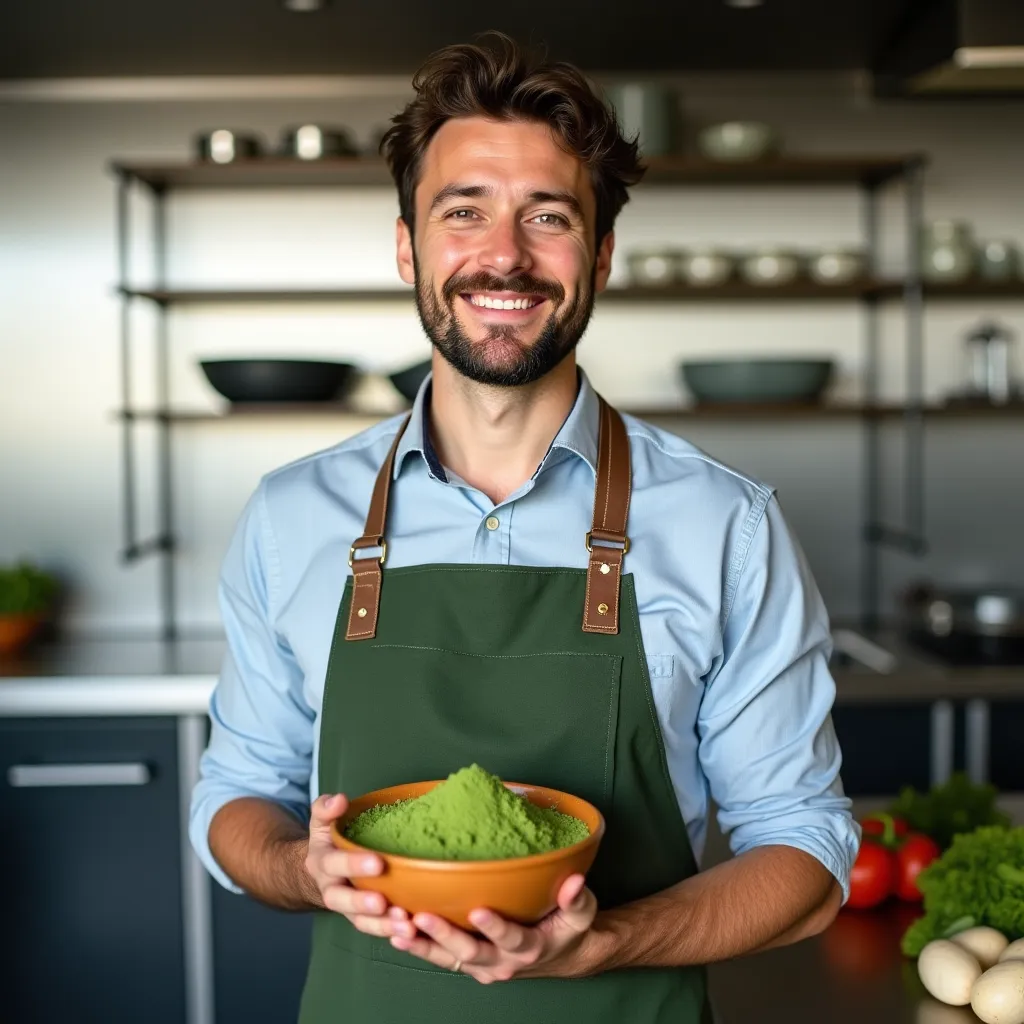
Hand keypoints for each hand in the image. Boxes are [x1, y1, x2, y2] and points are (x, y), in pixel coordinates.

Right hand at [304, 793, 416, 940]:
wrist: (319, 869)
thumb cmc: (329, 839)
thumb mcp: (322, 821)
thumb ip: (326, 809)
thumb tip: (339, 800)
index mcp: (322, 862)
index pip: (335, 863)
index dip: (354, 864)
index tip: (378, 862)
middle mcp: (332, 888)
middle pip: (342, 900)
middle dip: (362, 903)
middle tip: (384, 903)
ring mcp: (347, 907)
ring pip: (360, 922)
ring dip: (382, 926)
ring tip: (406, 926)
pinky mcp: (362, 918)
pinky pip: (374, 930)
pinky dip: (390, 934)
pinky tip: (412, 933)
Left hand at [388, 873, 599, 982]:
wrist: (561, 954)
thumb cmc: (568, 928)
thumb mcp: (581, 914)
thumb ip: (577, 898)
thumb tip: (574, 881)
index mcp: (529, 948)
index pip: (511, 939)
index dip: (495, 927)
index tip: (478, 910)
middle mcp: (502, 961)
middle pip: (470, 952)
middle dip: (444, 935)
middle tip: (421, 917)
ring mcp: (482, 965)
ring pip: (448, 958)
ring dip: (422, 945)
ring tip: (397, 929)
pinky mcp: (468, 962)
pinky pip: (441, 957)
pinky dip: (418, 946)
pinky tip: (395, 932)